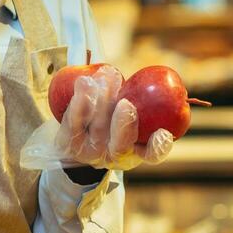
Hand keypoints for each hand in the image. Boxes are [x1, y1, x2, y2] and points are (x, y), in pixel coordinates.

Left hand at [54, 69, 175, 170]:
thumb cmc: (112, 123)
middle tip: (126, 103)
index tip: (162, 133)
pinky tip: (84, 83)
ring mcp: (90, 152)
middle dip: (124, 123)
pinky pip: (73, 122)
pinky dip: (79, 102)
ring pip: (97, 128)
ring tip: (106, 76)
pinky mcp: (68, 142)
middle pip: (121, 144)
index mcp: (135, 152)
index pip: (153, 154)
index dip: (159, 147)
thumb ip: (145, 104)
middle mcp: (113, 156)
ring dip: (102, 101)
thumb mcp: (131, 119)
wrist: (75, 144)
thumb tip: (164, 83)